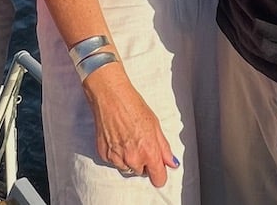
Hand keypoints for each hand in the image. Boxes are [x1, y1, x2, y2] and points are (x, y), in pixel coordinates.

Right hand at [82, 62, 178, 187]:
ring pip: (127, 168)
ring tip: (128, 138)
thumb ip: (164, 148)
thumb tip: (171, 162)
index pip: (158, 179)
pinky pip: (114, 161)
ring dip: (129, 159)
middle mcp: (133, 159)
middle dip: (143, 161)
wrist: (110, 96)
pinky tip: (118, 137)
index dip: (159, 173)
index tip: (158, 168)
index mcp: (149, 152)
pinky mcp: (104, 155)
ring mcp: (117, 158)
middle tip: (140, 142)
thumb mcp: (155, 125)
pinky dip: (116, 153)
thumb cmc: (132, 106)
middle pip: (142, 172)